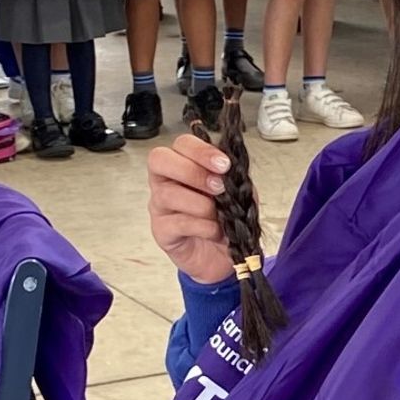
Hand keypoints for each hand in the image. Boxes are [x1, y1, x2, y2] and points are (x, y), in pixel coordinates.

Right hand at [147, 134, 235, 284]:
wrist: (224, 256)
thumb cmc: (227, 218)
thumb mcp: (239, 192)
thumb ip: (234, 177)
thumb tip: (232, 168)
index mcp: (186, 164)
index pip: (182, 144)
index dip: (201, 150)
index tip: (224, 164)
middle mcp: (167, 181)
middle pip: (160, 160)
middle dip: (193, 171)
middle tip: (218, 187)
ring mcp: (160, 206)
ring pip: (167, 193)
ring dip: (200, 203)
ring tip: (219, 213)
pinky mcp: (162, 231)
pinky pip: (176, 223)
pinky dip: (201, 226)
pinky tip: (215, 230)